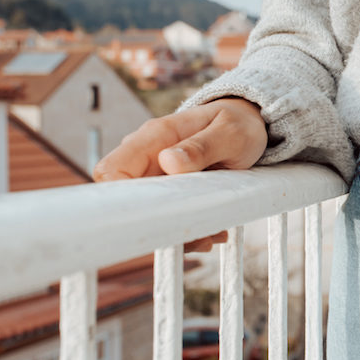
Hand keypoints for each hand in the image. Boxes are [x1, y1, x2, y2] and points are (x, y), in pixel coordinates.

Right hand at [93, 98, 268, 251]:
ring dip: (178, 231)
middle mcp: (148, 157)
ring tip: (213, 234)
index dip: (120, 199)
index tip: (154, 217)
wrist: (248, 124)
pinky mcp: (171, 191)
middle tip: (197, 235)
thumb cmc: (238, 124)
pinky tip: (215, 232)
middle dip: (156, 224)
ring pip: (150, 215)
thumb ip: (202, 146)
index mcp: (155, 137)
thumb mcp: (231, 133)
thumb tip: (168, 161)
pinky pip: (169, 217)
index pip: (111, 171)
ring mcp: (157, 176)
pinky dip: (190, 230)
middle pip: (128, 200)